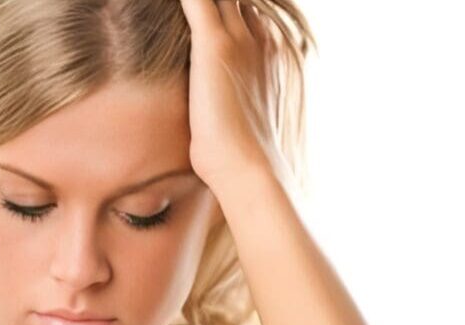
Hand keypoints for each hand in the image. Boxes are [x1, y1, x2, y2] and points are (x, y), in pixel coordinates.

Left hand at [180, 0, 286, 189]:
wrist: (248, 167)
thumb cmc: (238, 156)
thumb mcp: (237, 118)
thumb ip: (228, 98)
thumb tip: (213, 107)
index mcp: (268, 52)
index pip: (247, 9)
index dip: (229, 6)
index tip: (215, 10)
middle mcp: (258, 38)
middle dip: (222, 0)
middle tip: (203, 4)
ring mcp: (239, 39)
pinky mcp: (214, 46)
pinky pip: (196, 1)